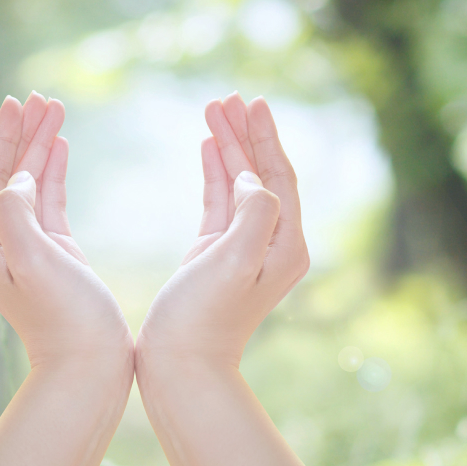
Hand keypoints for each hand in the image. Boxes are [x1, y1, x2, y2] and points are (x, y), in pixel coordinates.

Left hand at [0, 92, 131, 366]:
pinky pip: (47, 200)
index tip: (18, 101)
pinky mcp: (51, 252)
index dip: (4, 137)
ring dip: (40, 145)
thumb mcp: (35, 260)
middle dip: (22, 133)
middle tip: (39, 97)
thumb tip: (16, 176)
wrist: (88, 366)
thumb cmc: (65, 319)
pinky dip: (52, 170)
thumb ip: (15, 211)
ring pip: (28, 182)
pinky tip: (60, 147)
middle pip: (6, 172)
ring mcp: (24, 247)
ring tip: (54, 108)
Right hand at [137, 93, 308, 365]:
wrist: (181, 368)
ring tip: (213, 109)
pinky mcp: (217, 253)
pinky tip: (207, 147)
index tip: (252, 101)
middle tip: (229, 97)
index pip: (280, 177)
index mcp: (285, 245)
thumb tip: (252, 177)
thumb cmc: (203, 320)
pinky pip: (221, 201)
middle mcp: (272, 244)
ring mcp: (245, 248)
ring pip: (241, 183)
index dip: (266, 138)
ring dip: (228, 146)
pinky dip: (216, 171)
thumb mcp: (234, 262)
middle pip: (263, 173)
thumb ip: (254, 212)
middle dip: (246, 134)